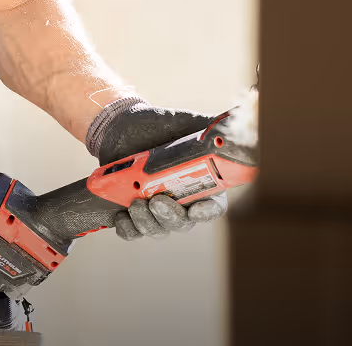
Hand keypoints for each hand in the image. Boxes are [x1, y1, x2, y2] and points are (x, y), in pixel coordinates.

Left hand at [86, 97, 228, 240]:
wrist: (118, 124)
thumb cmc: (155, 124)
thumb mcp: (184, 122)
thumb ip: (210, 126)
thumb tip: (234, 125)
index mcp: (199, 182)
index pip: (212, 206)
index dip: (208, 212)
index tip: (196, 209)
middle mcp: (179, 199)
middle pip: (183, 223)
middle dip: (171, 217)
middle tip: (157, 201)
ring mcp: (154, 207)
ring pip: (158, 229)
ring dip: (148, 222)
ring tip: (136, 204)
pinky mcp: (129, 210)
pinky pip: (132, 232)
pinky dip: (127, 229)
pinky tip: (122, 217)